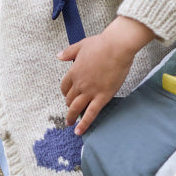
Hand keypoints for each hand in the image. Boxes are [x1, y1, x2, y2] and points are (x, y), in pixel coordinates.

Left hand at [58, 16, 155, 134]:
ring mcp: (90, 91)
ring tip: (70, 123)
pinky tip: (79, 131)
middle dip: (69, 104)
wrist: (117, 47)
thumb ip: (68, 52)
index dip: (65, 92)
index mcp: (73, 71)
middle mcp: (79, 83)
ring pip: (76, 108)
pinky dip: (84, 124)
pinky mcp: (102, 97)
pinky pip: (90, 113)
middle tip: (72, 109)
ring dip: (71, 117)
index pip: (64, 86)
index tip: (68, 95)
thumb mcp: (81, 45)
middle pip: (69, 98)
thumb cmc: (102, 44)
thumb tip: (58, 57)